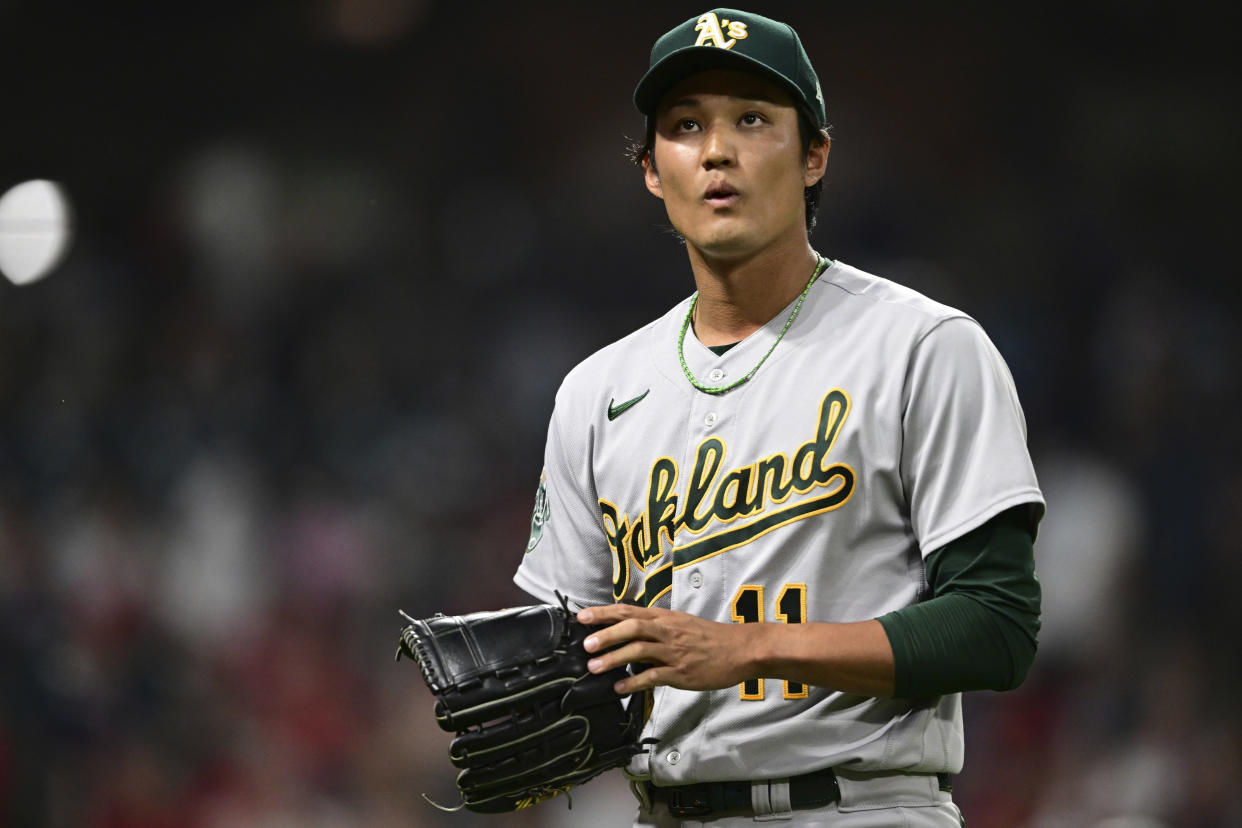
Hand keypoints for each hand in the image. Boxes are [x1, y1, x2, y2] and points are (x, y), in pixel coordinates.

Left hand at [577, 603, 758, 693]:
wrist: (740, 649)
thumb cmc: (709, 637)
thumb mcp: (680, 623)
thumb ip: (655, 627)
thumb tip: (628, 633)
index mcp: (665, 617)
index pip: (628, 611)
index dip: (604, 613)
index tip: (582, 616)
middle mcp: (667, 630)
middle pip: (631, 627)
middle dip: (605, 635)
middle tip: (585, 645)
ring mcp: (674, 651)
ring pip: (638, 650)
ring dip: (613, 658)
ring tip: (594, 667)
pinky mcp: (681, 672)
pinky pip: (653, 676)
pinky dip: (634, 682)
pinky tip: (619, 688)